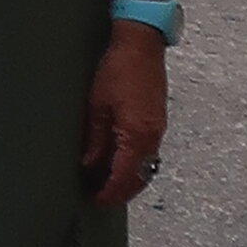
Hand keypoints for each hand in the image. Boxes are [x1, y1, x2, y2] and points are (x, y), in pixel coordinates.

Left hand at [82, 24, 170, 205]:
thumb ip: (95, 140)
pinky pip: (149, 153)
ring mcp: (158, 130)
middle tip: (100, 197)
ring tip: (106, 183)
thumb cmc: (117, 69)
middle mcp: (152, 137)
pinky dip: (136, 164)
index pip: (124, 176)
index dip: (110, 192)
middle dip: (120, 191)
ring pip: (146, 167)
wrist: (141, 45)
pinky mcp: (158, 122)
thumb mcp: (97, 106)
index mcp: (136, 135)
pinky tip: (120, 162)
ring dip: (129, 179)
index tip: (96, 200)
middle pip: (139, 177)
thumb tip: (88, 165)